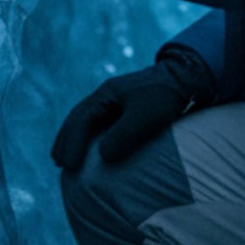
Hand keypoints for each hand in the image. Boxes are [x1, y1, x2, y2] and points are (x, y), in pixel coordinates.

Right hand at [50, 47, 218, 171]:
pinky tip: (91, 148)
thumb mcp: (144, 118)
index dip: (72, 143)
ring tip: (66, 157)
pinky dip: (88, 135)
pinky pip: (98, 121)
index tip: (68, 165)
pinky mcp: (126, 105)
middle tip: (58, 163)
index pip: (81, 120)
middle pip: (77, 117)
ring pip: (86, 119)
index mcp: (105, 93)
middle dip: (66, 140)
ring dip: (74, 137)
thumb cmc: (165, 98)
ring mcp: (115, 99)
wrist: (186, 78)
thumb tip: (101, 155)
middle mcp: (106, 94)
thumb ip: (122, 136)